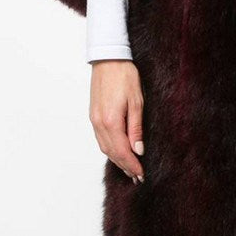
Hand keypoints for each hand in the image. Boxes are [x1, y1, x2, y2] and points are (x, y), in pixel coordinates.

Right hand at [89, 60, 144, 182]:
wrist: (108, 59)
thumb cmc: (125, 76)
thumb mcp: (137, 102)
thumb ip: (136, 128)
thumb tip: (138, 150)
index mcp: (111, 121)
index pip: (122, 151)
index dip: (132, 165)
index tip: (142, 174)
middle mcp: (99, 123)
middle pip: (112, 153)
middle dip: (125, 166)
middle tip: (137, 176)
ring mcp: (94, 120)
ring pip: (104, 147)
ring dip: (116, 159)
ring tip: (129, 168)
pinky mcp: (93, 115)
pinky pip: (101, 139)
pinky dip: (110, 149)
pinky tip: (118, 152)